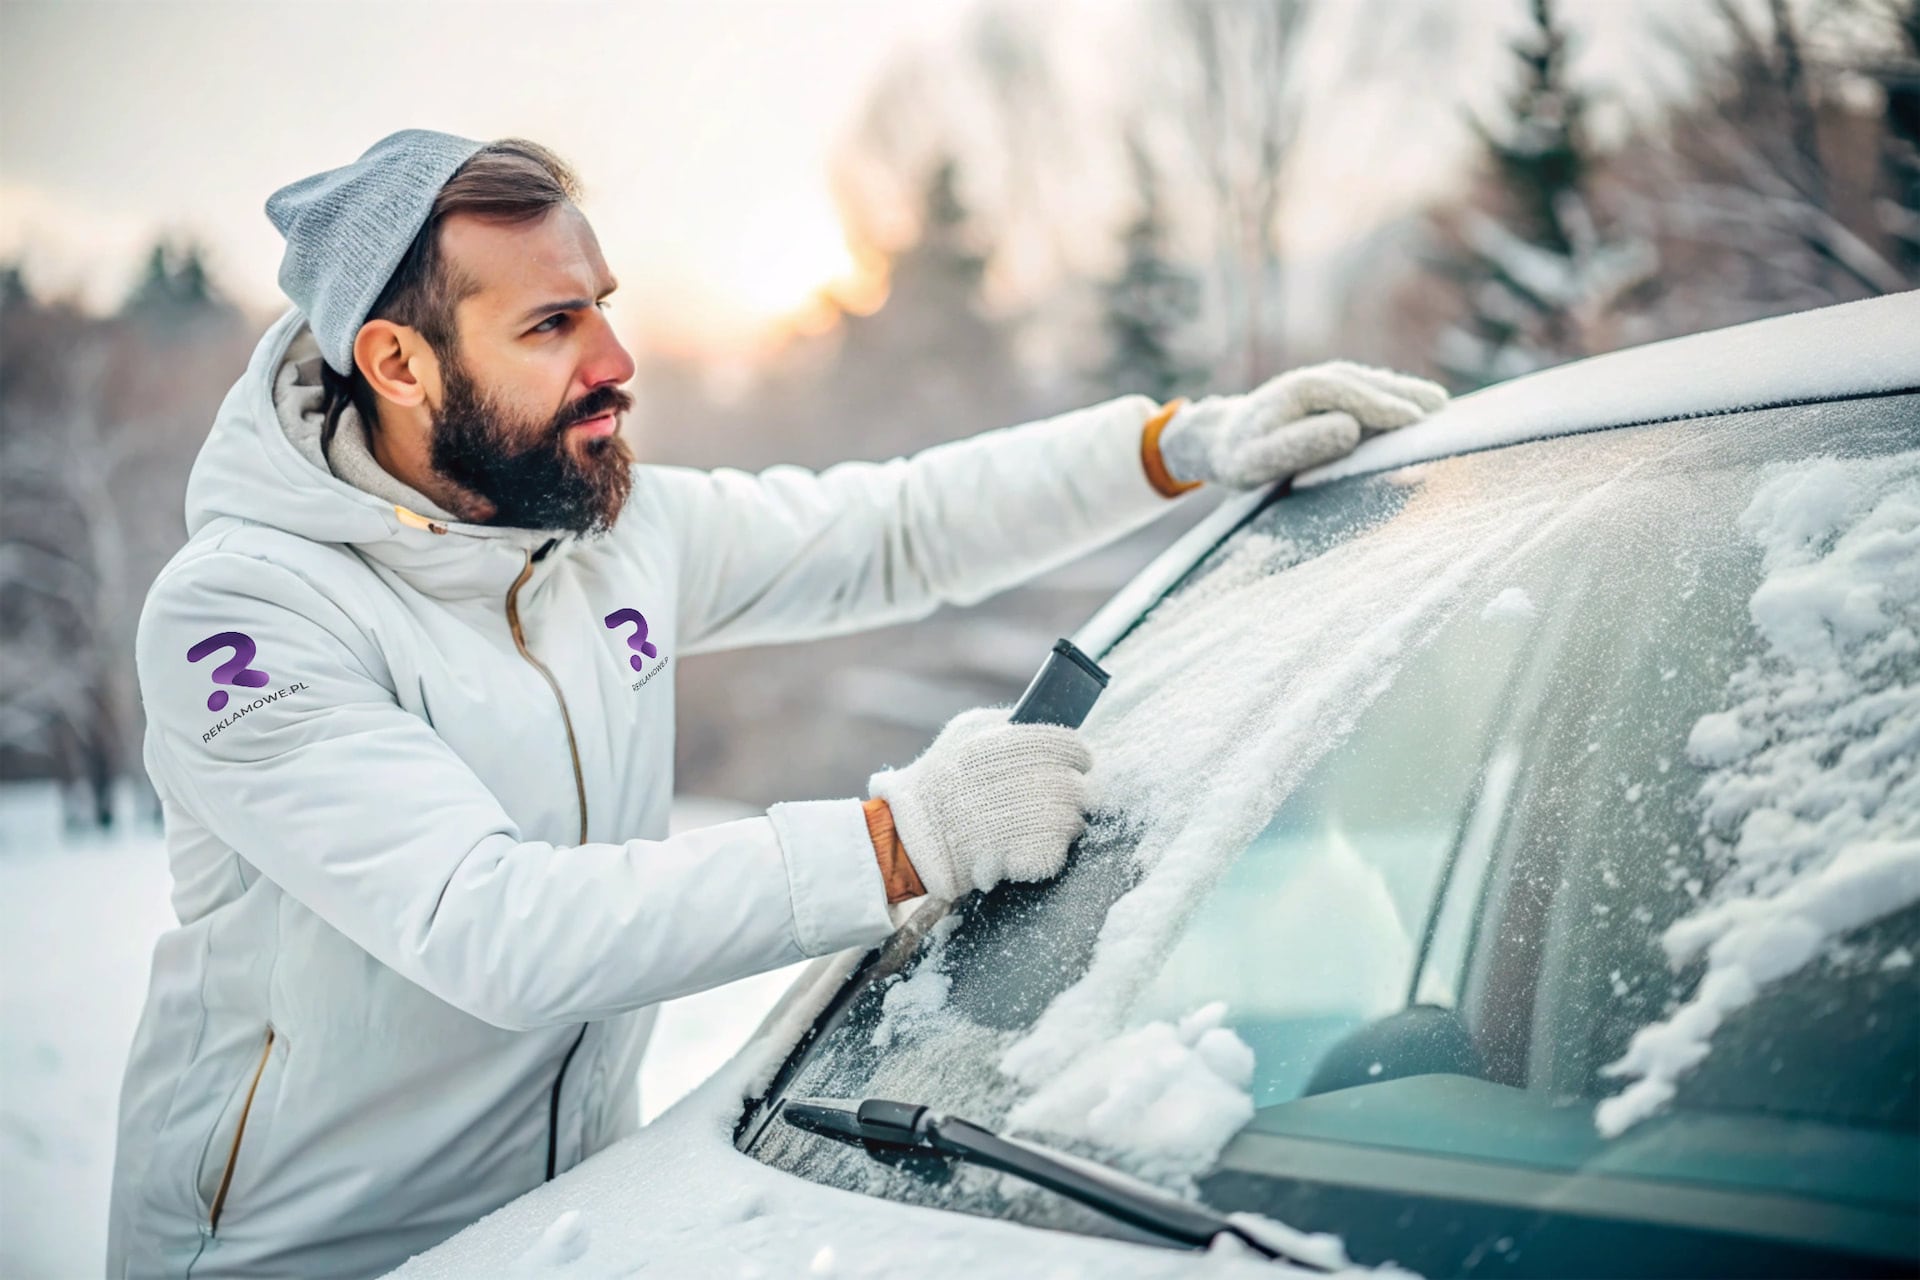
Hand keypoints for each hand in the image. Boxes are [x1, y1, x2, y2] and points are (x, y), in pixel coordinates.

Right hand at [866, 705, 1091, 901]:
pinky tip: (1024, 845)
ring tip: (1033, 824)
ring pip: (1074, 820)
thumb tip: (1039, 721)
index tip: (1071, 764)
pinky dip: (1046, 850)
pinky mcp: (1035, 853)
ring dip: (1060, 823)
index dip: (1076, 756)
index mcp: (1020, 744)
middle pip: (1078, 786)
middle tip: (1050, 798)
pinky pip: (1059, 851)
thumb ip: (1006, 722)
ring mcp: (1038, 819)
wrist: (914, 834)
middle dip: (1069, 792)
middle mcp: (1035, 778)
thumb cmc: (937, 780)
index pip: (1075, 747)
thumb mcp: (965, 730)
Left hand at [1157, 361, 1448, 489]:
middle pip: (1372, 384)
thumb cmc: (1237, 456)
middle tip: (1446, 413)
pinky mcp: (1330, 391)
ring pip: (1374, 383)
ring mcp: (1325, 381)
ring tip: (1440, 406)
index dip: (1389, 408)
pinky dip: (1393, 396)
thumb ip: (1300, 445)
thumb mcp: (1257, 460)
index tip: (1419, 421)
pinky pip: (1369, 390)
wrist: (1218, 438)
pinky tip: (1416, 406)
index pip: (1357, 396)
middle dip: (1408, 396)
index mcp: (1304, 390)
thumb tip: (1349, 428)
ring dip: (1406, 393)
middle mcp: (1318, 378)